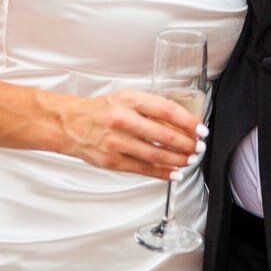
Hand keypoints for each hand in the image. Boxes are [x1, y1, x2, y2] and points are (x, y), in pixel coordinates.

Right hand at [63, 88, 206, 180]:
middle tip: (198, 147)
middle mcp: (123, 119)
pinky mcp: (112, 161)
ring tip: (189, 160)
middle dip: (186, 144)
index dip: (187, 121)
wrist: (71, 124)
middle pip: (163, 135)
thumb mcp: (126, 97)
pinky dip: (161, 173)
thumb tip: (180, 120)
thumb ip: (150, 107)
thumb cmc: (101, 110)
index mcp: (130, 100)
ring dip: (177, 160)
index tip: (200, 129)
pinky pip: (142, 169)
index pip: (166, 110)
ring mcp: (117, 142)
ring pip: (155, 155)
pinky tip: (173, 173)